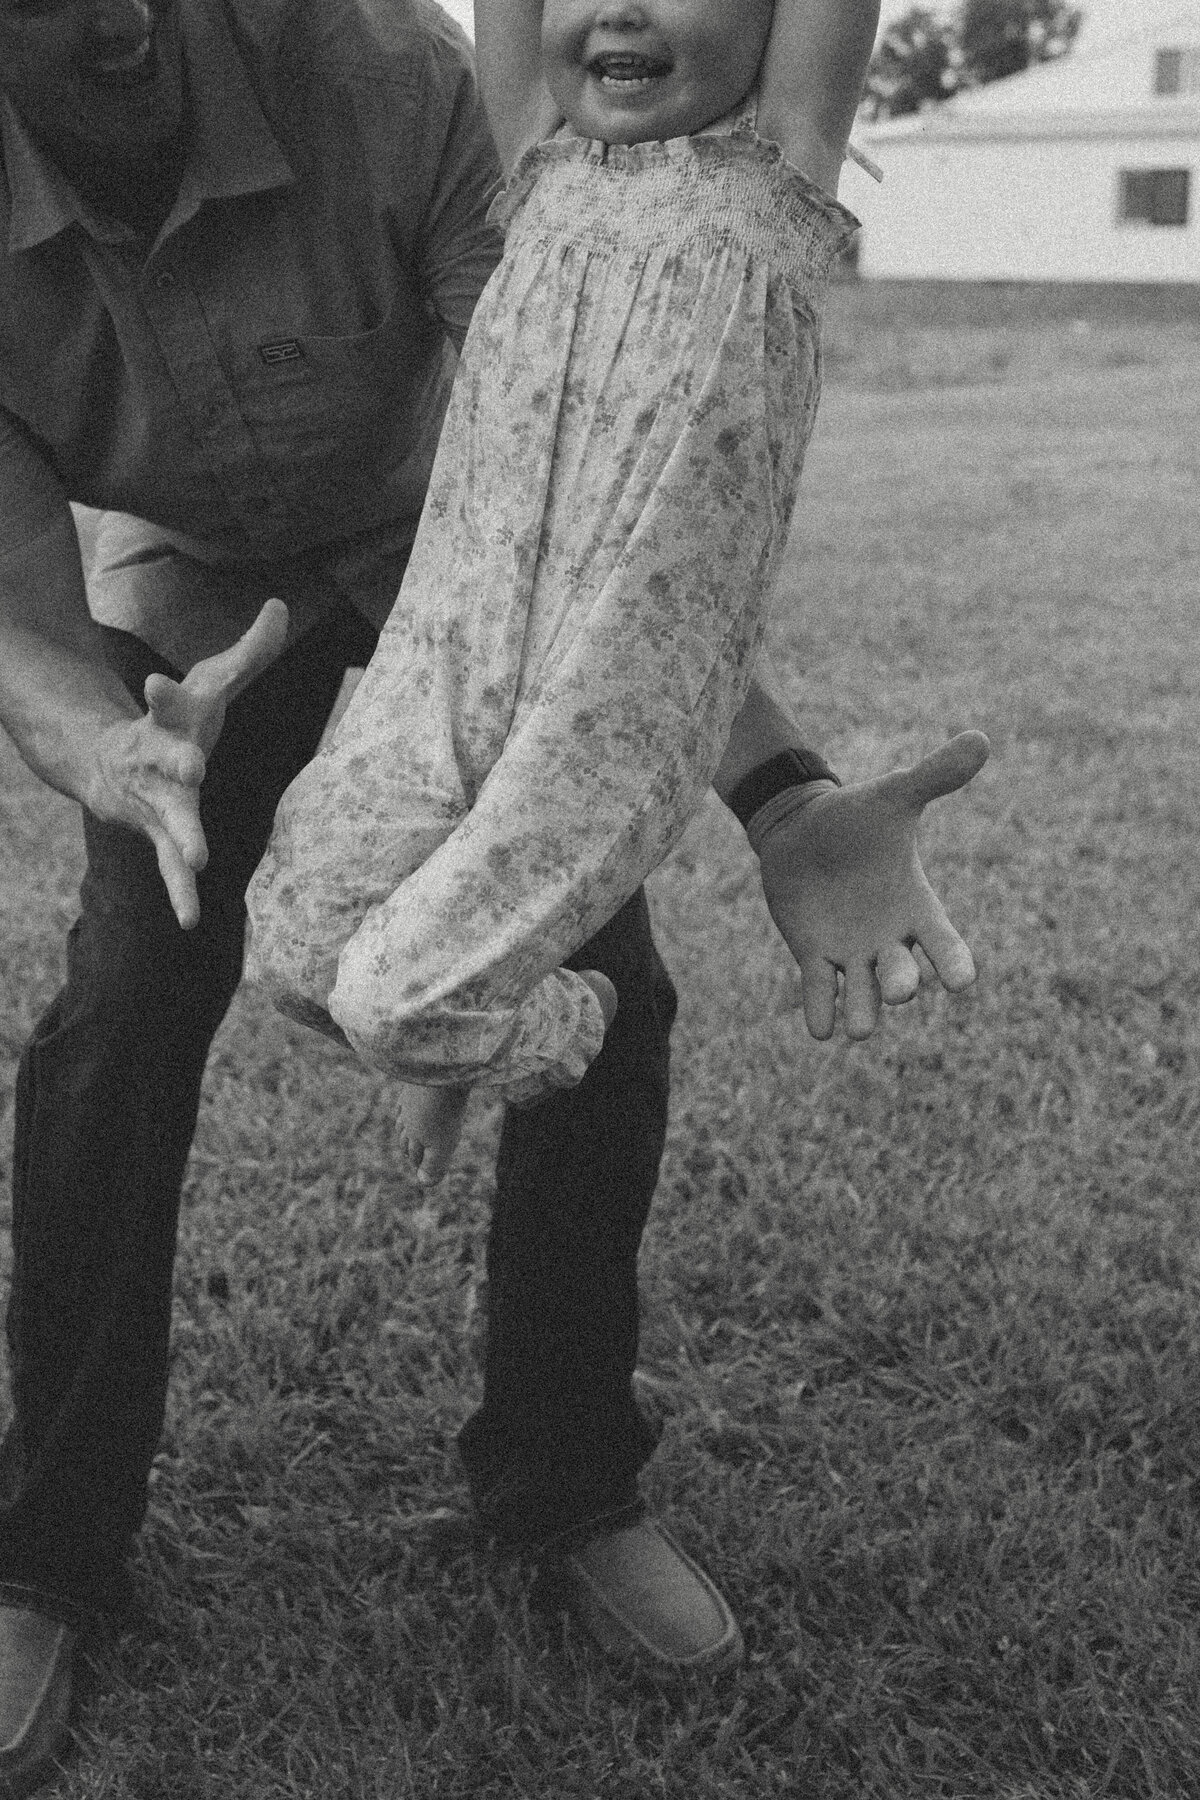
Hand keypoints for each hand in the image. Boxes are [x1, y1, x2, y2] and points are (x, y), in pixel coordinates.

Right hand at [91, 599, 288, 928]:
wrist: (110, 762)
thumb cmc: (177, 719)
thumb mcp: (212, 681)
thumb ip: (251, 650)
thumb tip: (281, 605)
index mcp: (173, 718)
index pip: (172, 700)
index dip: (165, 692)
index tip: (159, 683)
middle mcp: (159, 758)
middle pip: (170, 758)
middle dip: (178, 762)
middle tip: (192, 768)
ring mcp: (157, 799)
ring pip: (171, 818)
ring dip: (183, 838)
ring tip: (198, 860)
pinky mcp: (159, 832)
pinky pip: (170, 867)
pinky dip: (180, 893)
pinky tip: (190, 923)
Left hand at [756, 731, 988, 1040]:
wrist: (802, 828)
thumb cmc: (856, 814)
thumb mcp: (896, 796)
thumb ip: (936, 776)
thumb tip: (982, 739)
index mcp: (917, 907)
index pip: (945, 943)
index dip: (954, 963)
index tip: (963, 981)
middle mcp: (890, 939)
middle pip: (903, 975)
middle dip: (902, 985)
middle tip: (903, 989)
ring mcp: (852, 952)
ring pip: (863, 994)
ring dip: (863, 1012)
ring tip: (857, 1029)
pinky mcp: (814, 957)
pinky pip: (821, 993)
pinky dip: (822, 1011)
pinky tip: (821, 1029)